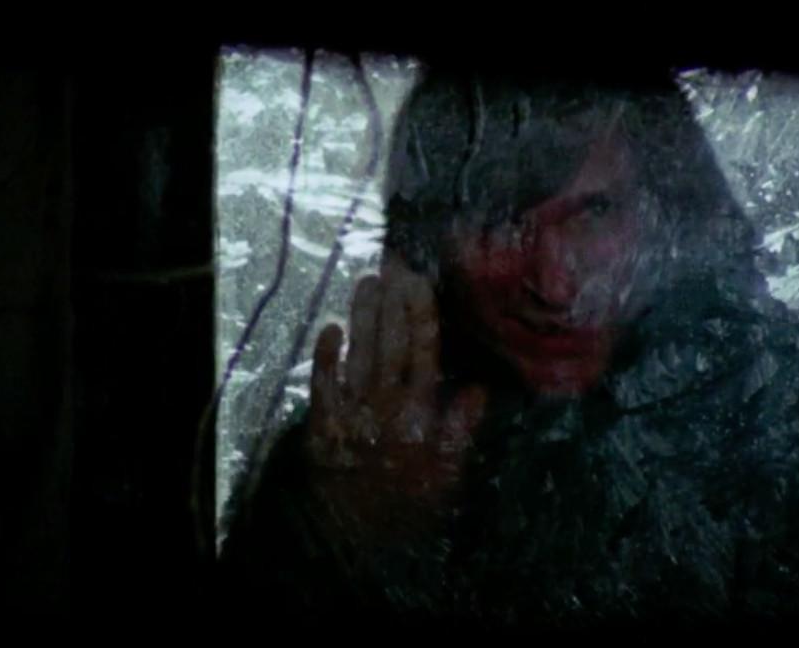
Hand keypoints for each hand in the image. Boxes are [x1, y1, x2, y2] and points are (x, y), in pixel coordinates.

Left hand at [305, 253, 487, 536]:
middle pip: (389, 341)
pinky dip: (325, 354)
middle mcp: (383, 402)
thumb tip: (477, 390)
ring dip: (363, 315)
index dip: (422, 313)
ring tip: (368, 281)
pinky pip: (321, 380)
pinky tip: (331, 327)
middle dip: (392, 301)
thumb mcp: (446, 476)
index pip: (423, 351)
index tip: (421, 280)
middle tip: (392, 263)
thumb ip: (460, 432)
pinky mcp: (322, 420)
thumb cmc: (408, 506)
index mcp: (418, 412)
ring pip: (359, 351)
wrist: (353, 535)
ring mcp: (350, 408)